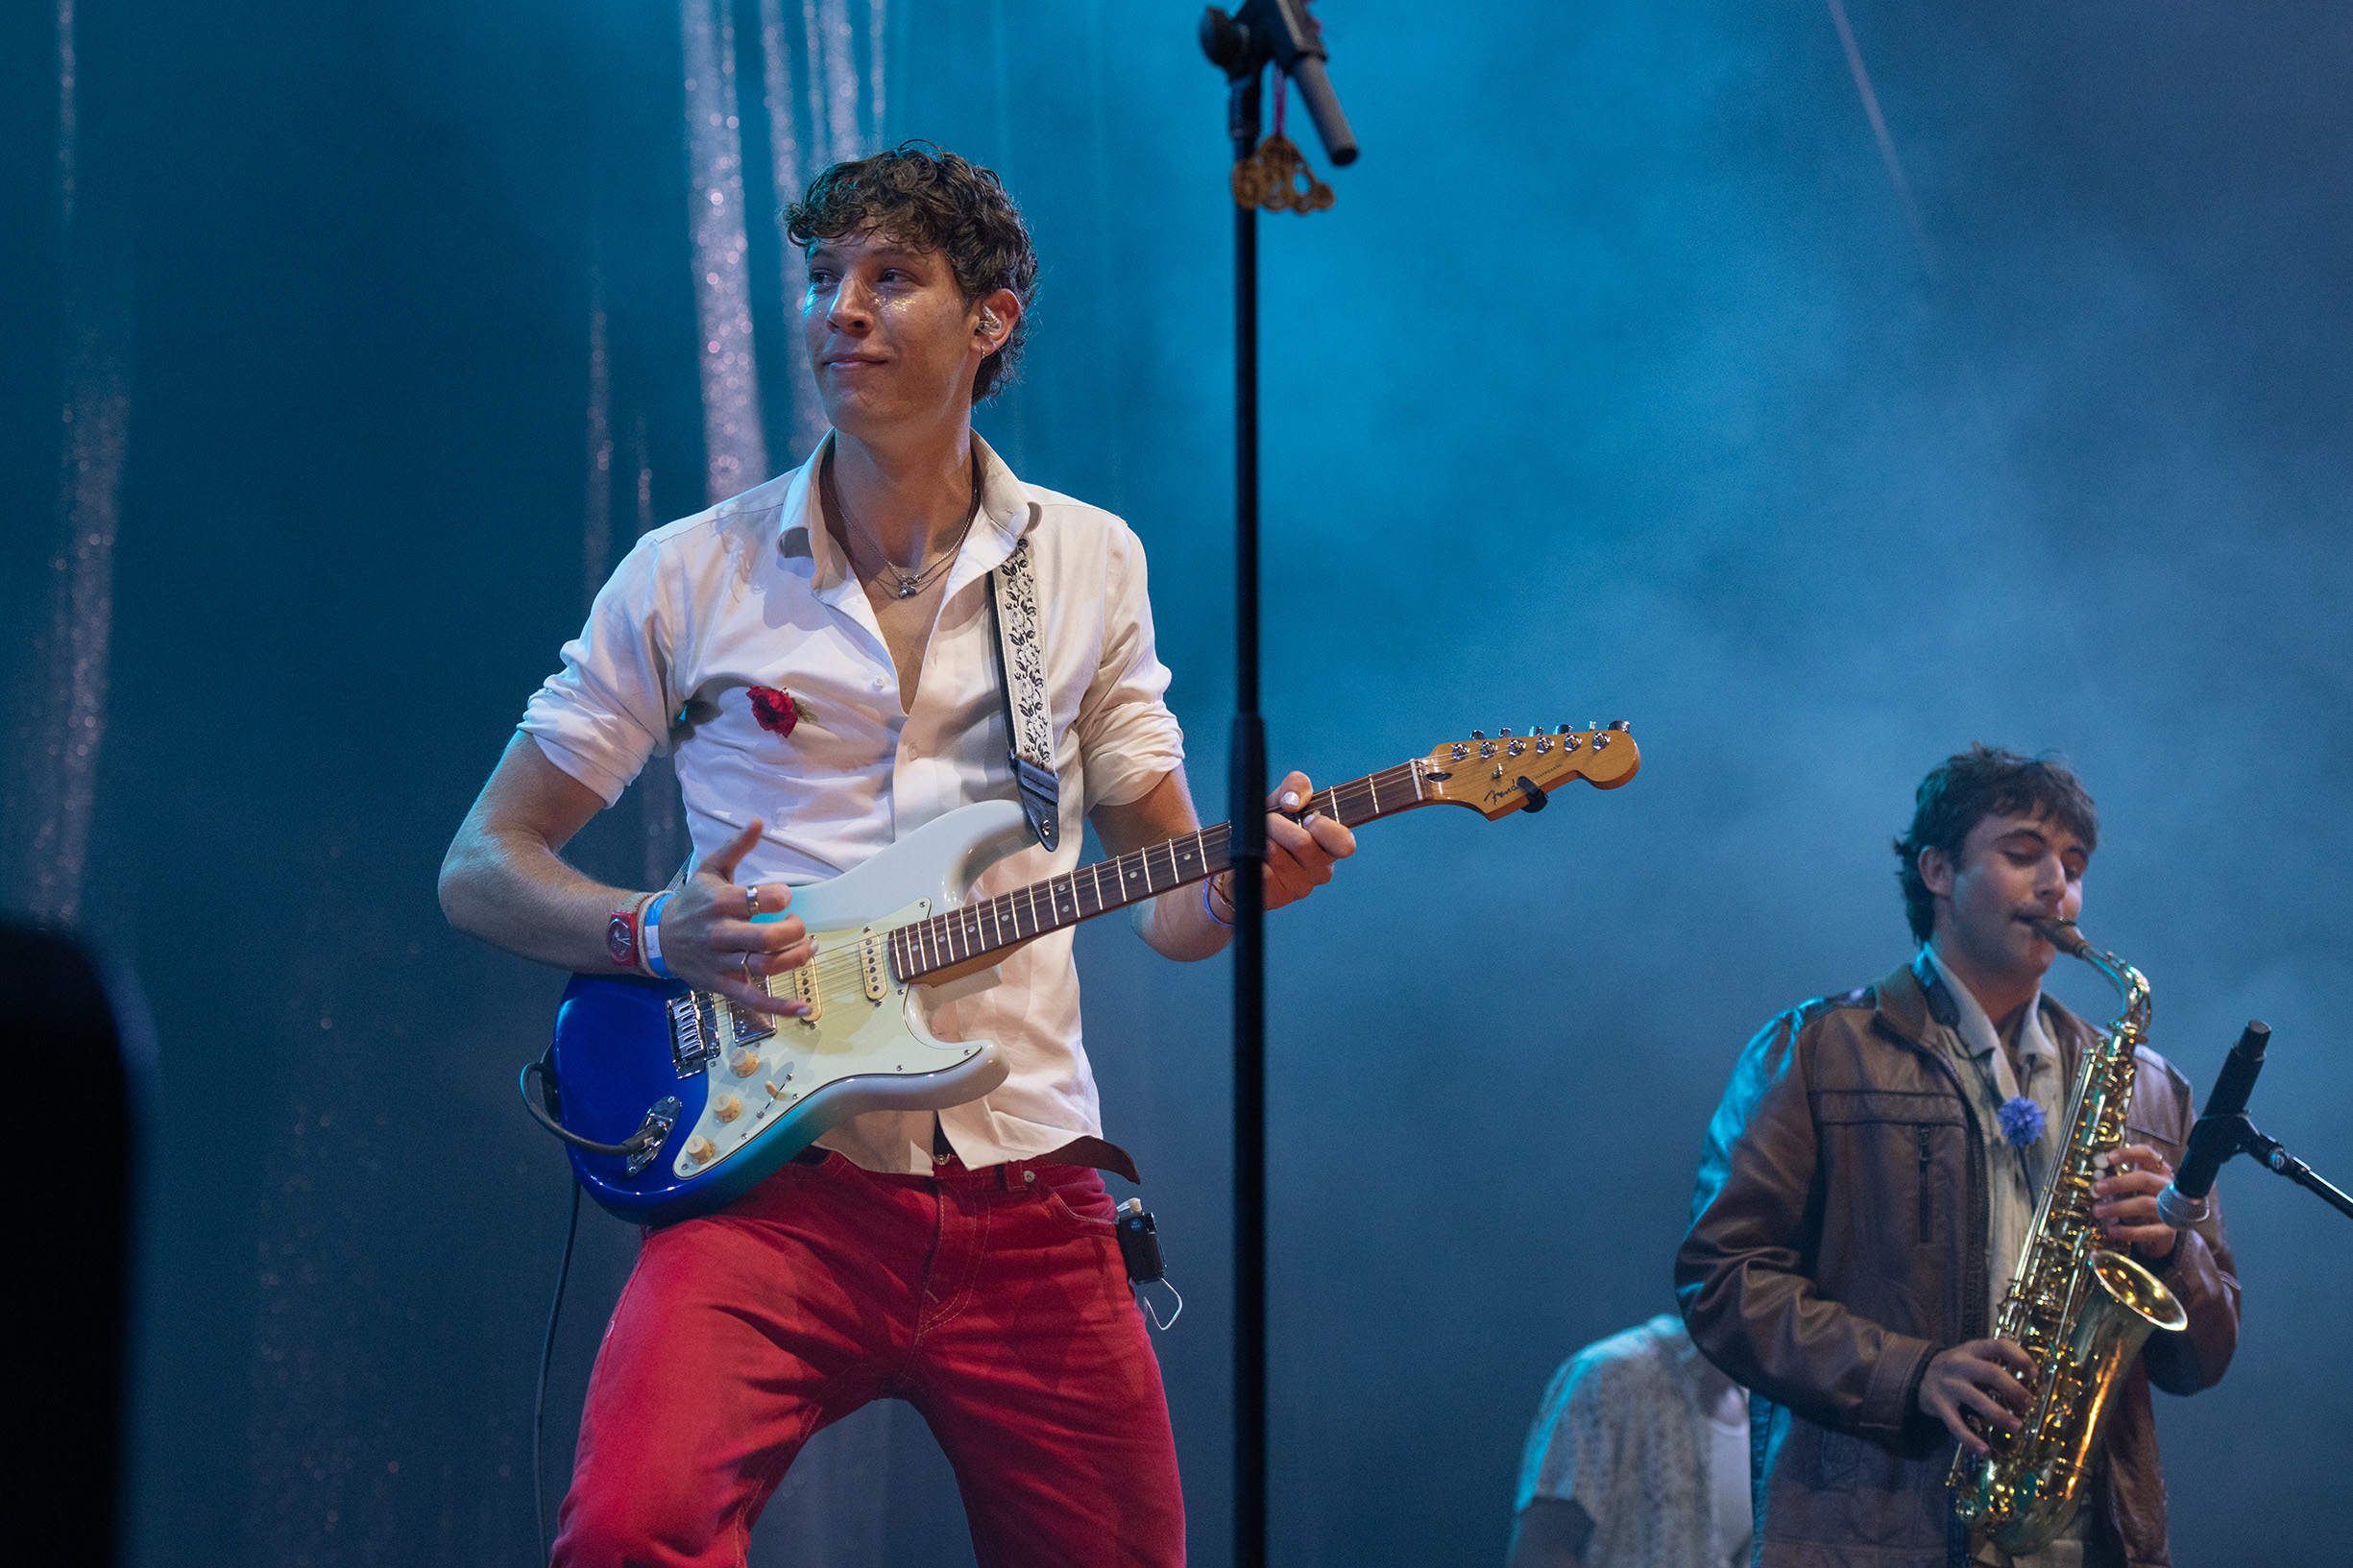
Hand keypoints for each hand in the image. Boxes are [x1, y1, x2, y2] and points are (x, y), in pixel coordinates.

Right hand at [657, 820, 815, 1015]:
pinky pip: (753, 1000)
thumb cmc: (694, 900)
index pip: (753, 900)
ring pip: (764, 967)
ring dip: (795, 960)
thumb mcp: (711, 869)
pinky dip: (780, 1008)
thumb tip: (759, 821)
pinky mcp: (722, 985)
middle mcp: (720, 934)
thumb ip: (736, 847)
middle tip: (800, 926)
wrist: (658, 936)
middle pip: (764, 939)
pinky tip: (804, 1009)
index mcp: (719, 902)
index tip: (787, 897)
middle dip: (792, 932)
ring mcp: (721, 962)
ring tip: (810, 948)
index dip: (777, 898)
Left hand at [1214, 771, 1355, 914]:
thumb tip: (1292, 801)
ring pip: (1276, 855)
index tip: (1308, 819)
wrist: (1240, 854)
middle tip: (1269, 822)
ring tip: (1258, 839)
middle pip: (1302, 843)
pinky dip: (1251, 859)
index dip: (1325, 828)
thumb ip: (1296, 786)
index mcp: (1331, 846)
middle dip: (1278, 824)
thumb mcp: (1283, 799)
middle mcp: (1321, 869)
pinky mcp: (1277, 899)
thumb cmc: (1270, 824)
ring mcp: (1300, 888)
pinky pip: (1261, 874)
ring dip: (1260, 840)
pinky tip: (1252, 859)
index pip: (1345, 844)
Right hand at [1919, 1339, 2037, 1455]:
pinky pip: (1955, 1424)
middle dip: (2013, 1389)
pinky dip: (1970, 1438)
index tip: (2034, 1374)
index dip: (2020, 1358)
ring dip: (1999, 1414)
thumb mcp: (1973, 1358)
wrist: (1918, 1373)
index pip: (1999, 1345)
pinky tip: (1984, 1450)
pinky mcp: (1938, 1404)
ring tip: (2017, 1427)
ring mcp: (1949, 1384)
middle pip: (1991, 1372)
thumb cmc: (1957, 1369)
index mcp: (1973, 1350)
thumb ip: (1996, 1368)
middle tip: (2029, 1404)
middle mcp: (1960, 1364)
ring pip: (1976, 1399)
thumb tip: (2029, 1390)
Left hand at [2091, 1142, 2180, 1261]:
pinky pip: (2149, 1231)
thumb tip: (2093, 1180)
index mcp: (2158, 1172)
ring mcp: (2171, 1209)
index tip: (2108, 1158)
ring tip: (2097, 1211)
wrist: (2162, 1232)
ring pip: (2145, 1204)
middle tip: (2095, 1189)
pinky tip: (2111, 1231)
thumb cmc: (2142, 1202)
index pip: (2148, 1155)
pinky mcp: (2169, 1231)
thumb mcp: (2133, 1188)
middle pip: (2144, 1179)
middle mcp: (2168, 1188)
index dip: (2129, 1153)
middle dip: (2117, 1183)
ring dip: (2118, 1207)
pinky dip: (2128, 1231)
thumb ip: (2118, 1181)